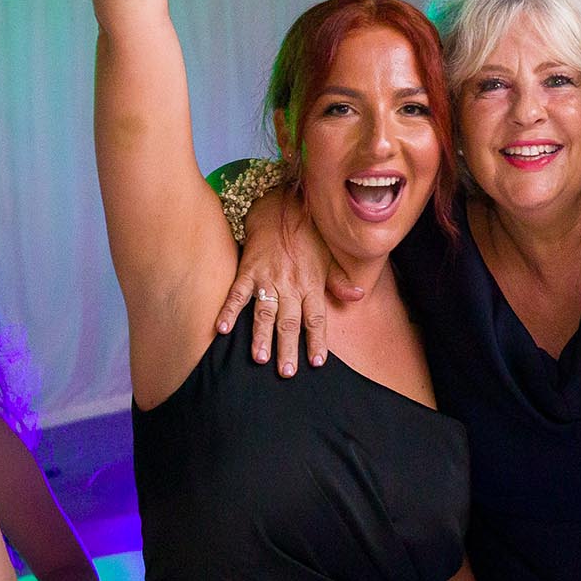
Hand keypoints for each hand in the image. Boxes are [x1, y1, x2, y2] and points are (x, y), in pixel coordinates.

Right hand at [214, 184, 363, 374]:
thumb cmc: (306, 236)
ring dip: (262, 335)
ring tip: (260, 357)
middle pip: (290, 321)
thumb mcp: (328, 257)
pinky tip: (222, 329)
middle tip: (286, 372)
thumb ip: (339, 281)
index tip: (316, 362)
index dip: (317, 340)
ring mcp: (268, 278)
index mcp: (311, 284)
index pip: (316, 318)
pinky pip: (238, 293)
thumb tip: (358, 296)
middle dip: (288, 347)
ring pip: (265, 311)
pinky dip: (229, 311)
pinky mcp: (248, 270)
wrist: (281, 209)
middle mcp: (291, 284)